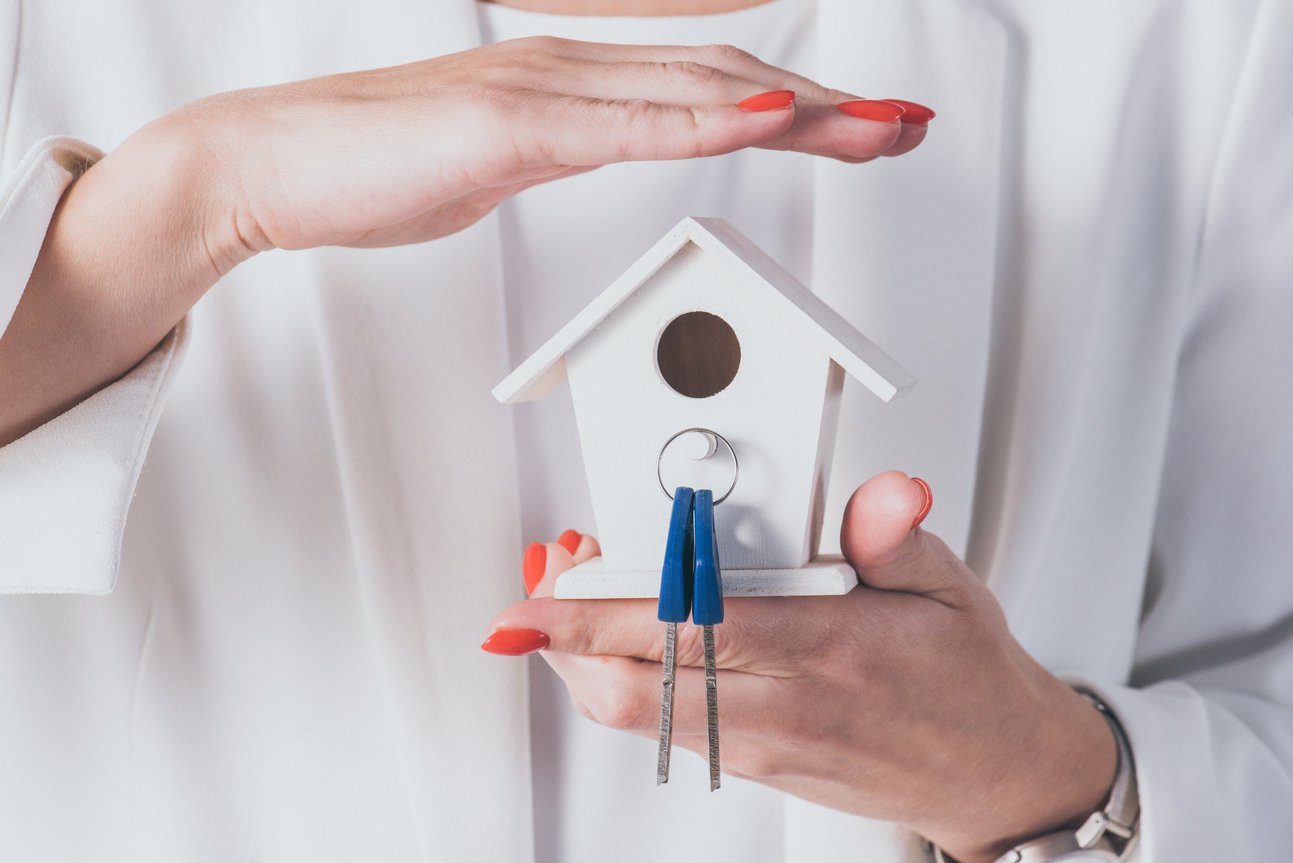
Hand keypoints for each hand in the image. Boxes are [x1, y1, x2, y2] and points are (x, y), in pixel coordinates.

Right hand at [190, 37, 928, 265]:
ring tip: (873, 129)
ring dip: (795, 110)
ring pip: (694, 92)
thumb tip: (604, 151)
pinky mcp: (507, 127)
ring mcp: (540, 92)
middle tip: (901, 127)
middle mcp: (568, 73)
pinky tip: (760, 120)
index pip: (706, 89)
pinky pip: (623, 125)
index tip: (858, 129)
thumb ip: (561, 151)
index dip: (794, 105)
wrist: (267, 163)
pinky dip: (702, 124)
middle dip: (826, 109)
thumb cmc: (370, 168)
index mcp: (571, 86)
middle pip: (724, 80)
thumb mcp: (496, 165)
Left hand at [485, 472, 1115, 862]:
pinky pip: (660, 729)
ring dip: (580, 660)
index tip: (562, 573)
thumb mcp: (950, 589)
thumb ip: (896, 536)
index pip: (699, 624)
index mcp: (832, 652)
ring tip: (562, 604)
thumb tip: (887, 493)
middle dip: (567, 634)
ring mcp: (763, 746)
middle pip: (638, 683)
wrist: (994, 775)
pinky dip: (615, 685)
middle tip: (542, 582)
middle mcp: (787, 709)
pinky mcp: (754, 765)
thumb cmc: (967, 680)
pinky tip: (608, 645)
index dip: (612, 602)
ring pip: (635, 714)